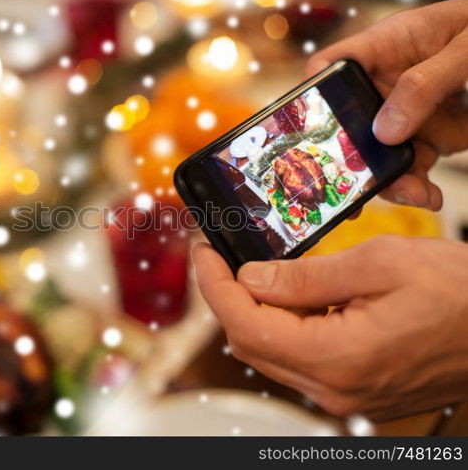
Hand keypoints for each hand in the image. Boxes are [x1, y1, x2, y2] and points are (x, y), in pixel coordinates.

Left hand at [193, 237, 467, 419]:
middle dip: (227, 296)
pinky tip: (293, 294)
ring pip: (272, 353)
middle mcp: (335, 387)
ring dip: (255, 310)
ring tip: (254, 268)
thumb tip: (252, 278)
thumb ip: (306, 276)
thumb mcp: (381, 263)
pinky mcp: (356, 389)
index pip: (245, 325)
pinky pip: (300, 359)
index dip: (214, 286)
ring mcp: (346, 394)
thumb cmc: (463, 294)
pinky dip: (285, 325)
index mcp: (337, 358)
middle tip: (220, 256)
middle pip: (251, 343)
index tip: (204, 251)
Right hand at [305, 0, 467, 210]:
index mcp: (385, 46)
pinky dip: (417, 190)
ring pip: (375, 157)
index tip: (309, 128)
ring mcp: (403, 114)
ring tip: (414, 194)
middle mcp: (385, 84)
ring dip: (387, 183)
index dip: (311, 96)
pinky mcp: (425, 139)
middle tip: (356, 187)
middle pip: (346, 125)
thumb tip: (386, 130)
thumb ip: (428, 81)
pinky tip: (430, 197)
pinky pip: (410, 170)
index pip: (330, 67)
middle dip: (347, 161)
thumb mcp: (466, 47)